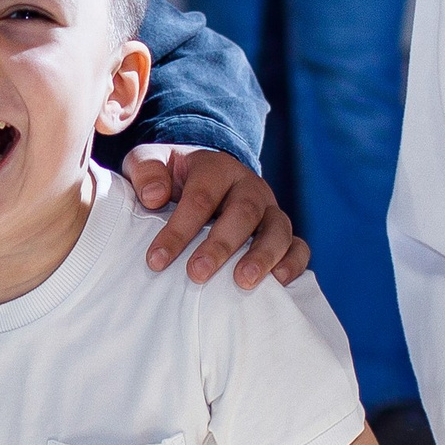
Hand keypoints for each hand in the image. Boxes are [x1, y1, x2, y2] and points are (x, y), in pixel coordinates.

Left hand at [120, 145, 308, 288]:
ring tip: (243, 282)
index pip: (200, 197)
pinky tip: (278, 283)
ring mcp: (270, 209)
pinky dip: (293, 263)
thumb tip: (154, 196)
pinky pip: (299, 246)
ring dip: (262, 256)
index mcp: (217, 167)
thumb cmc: (171, 177)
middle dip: (220, 245)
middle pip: (243, 212)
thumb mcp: (150, 162)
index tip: (156, 260)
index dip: (178, 230)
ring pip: (277, 229)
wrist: (202, 176)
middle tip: (196, 274)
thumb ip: (146, 171)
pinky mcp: (282, 232)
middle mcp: (249, 186)